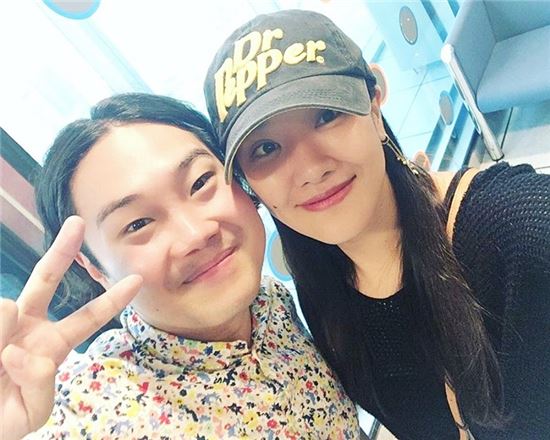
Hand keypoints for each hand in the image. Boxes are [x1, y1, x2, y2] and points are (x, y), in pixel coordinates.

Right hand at [0, 216, 141, 439]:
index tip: (137, 279)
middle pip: (48, 278)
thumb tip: (23, 352)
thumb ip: (39, 387)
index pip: (88, 318)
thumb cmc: (2, 416)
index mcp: (52, 344)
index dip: (112, 299)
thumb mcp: (30, 413)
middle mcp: (28, 325)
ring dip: (2, 339)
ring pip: (7, 308)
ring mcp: (2, 322)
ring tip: (1, 364)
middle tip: (77, 222)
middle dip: (63, 250)